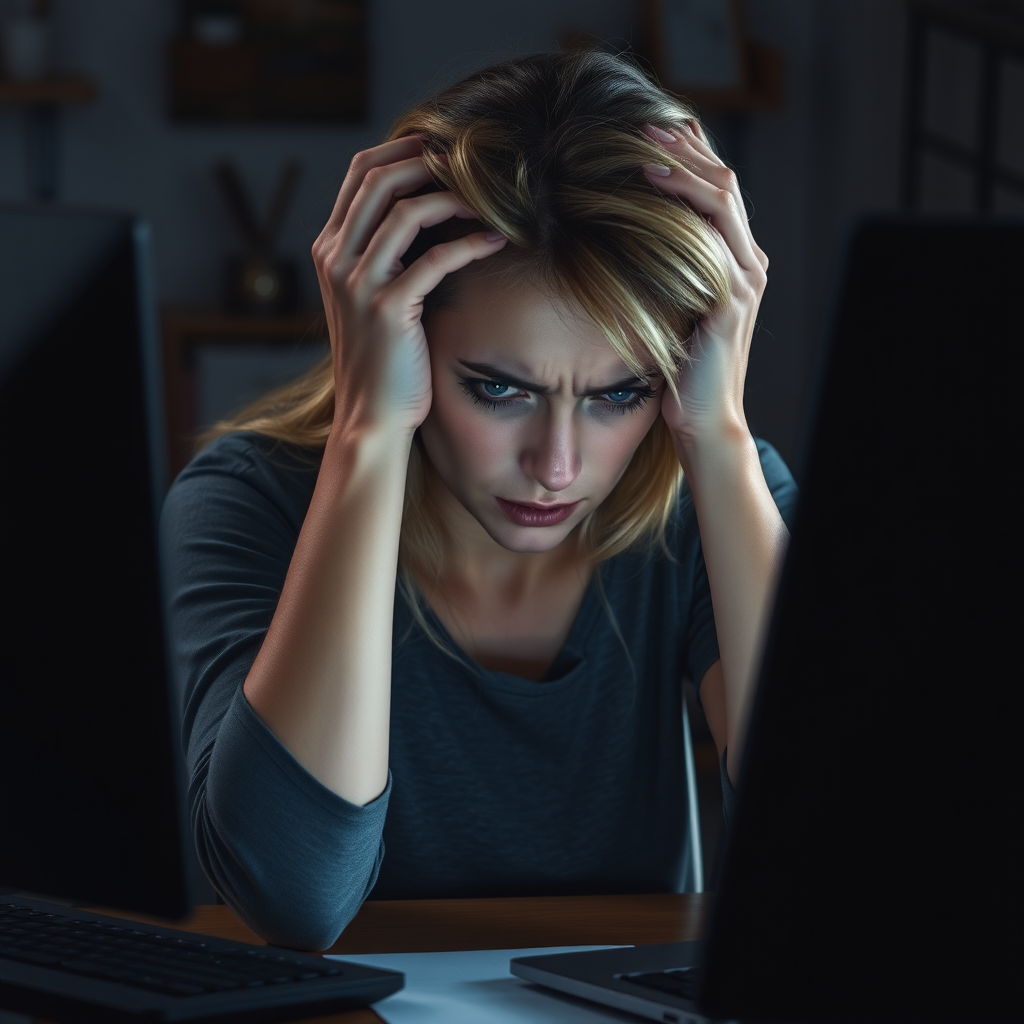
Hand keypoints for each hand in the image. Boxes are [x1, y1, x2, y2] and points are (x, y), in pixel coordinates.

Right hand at [312, 136, 507, 437]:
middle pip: (379, 179)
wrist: (371, 415)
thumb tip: (430, 209)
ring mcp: (357, 284)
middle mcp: (335, 259)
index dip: (405, 148)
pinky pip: (433, 260)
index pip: (362, 173)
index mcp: (330, 248)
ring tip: (493, 198)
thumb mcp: (373, 296)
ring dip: (455, 197)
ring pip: (405, 212)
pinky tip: (497, 241)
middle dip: (430, 159)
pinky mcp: (387, 310)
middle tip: (475, 160)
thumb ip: (386, 253)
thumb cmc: (385, 357)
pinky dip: (469, 244)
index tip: (448, 145)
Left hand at [642, 122, 768, 447]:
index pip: (720, 192)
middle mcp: (748, 264)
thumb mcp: (674, 307)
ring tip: (646, 146)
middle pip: (725, 183)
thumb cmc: (681, 369)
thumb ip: (669, 271)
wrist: (702, 419)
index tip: (651, 132)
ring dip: (684, 167)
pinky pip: (711, 240)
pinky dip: (683, 209)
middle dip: (686, 148)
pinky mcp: (730, 301)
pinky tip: (652, 193)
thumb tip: (628, 237)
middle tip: (644, 124)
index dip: (692, 156)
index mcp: (737, 262)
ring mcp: (744, 280)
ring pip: (722, 201)